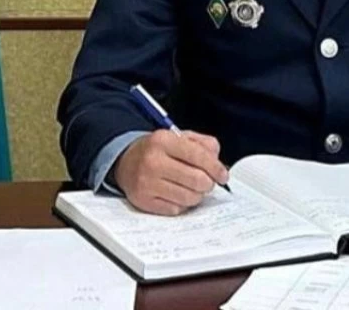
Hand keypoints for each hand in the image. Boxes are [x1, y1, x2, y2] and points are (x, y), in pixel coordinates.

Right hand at [113, 130, 229, 215]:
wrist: (125, 161)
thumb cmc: (157, 150)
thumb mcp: (179, 137)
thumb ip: (203, 144)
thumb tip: (218, 163)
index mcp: (163, 140)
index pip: (199, 156)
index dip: (216, 168)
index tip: (223, 175)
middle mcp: (153, 161)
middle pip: (197, 180)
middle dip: (208, 183)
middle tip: (207, 182)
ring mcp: (146, 183)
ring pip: (189, 198)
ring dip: (197, 195)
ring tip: (191, 187)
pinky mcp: (143, 201)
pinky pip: (176, 209)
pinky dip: (182, 204)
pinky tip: (177, 194)